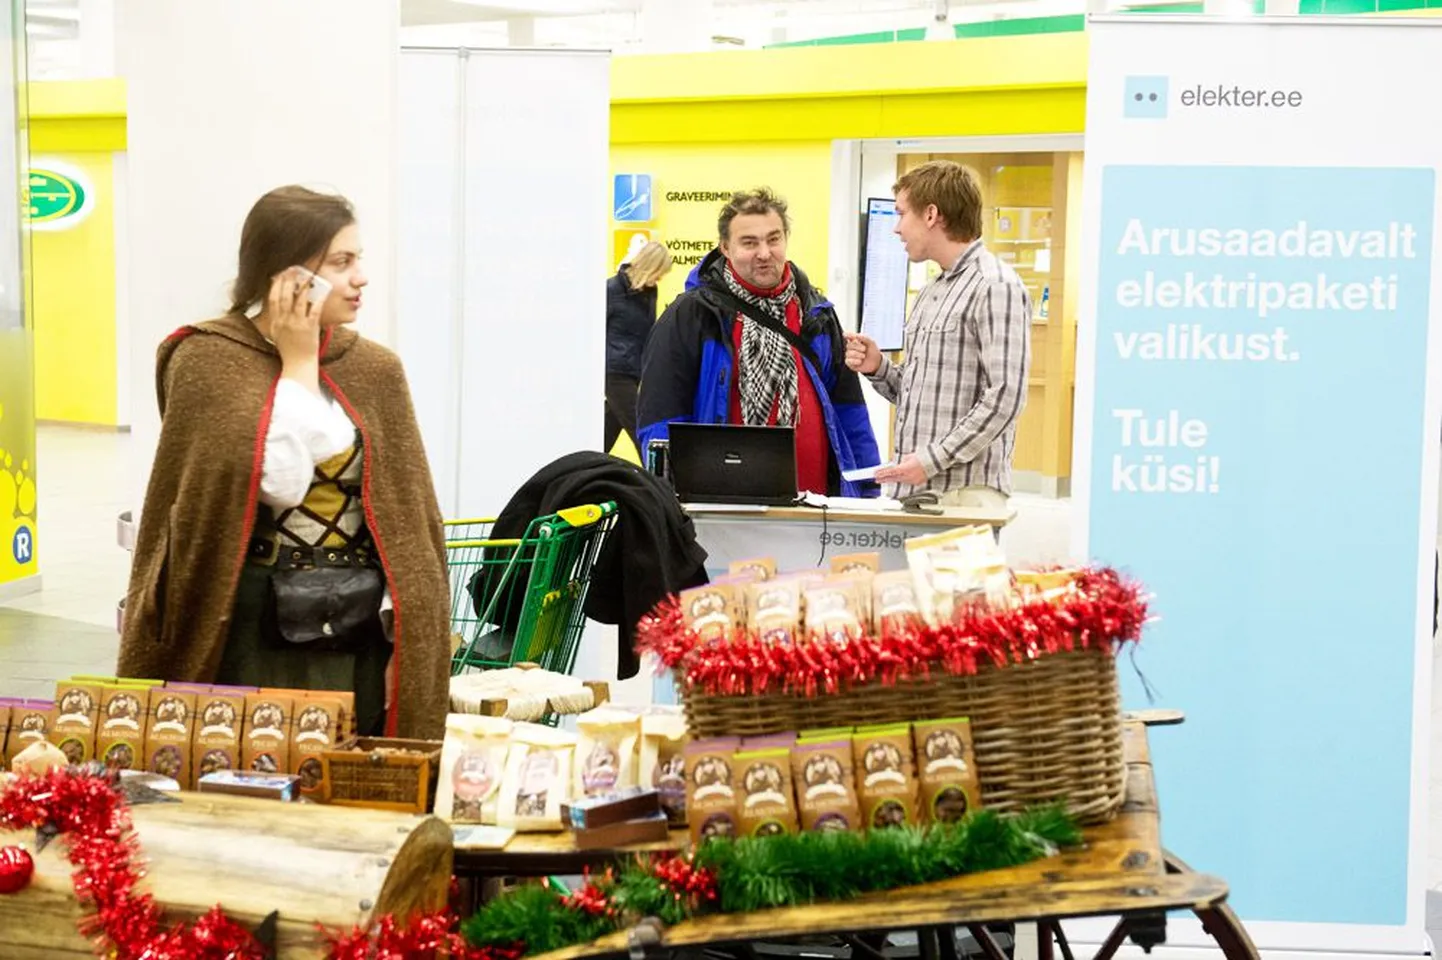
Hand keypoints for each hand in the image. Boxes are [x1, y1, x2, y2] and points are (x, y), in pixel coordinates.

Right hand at [267, 267, 321, 389]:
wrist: (298, 364)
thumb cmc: (289, 350)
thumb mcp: (277, 333)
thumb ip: (275, 319)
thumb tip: (274, 306)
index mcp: (275, 322)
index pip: (273, 299)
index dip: (276, 284)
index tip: (279, 274)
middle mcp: (284, 321)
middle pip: (284, 296)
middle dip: (288, 281)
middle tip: (292, 269)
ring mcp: (297, 325)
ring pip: (299, 301)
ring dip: (303, 286)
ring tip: (307, 275)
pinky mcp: (309, 328)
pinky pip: (314, 311)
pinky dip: (318, 300)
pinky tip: (322, 291)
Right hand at [843, 332, 880, 374]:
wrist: (876, 362)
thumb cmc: (872, 352)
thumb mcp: (871, 342)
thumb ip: (863, 337)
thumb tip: (855, 335)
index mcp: (855, 340)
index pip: (847, 336)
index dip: (846, 335)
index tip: (846, 335)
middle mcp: (851, 347)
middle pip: (849, 345)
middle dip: (858, 347)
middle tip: (864, 349)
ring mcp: (849, 355)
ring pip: (849, 353)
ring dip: (858, 354)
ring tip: (864, 356)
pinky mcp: (849, 363)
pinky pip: (848, 361)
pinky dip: (855, 361)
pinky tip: (860, 361)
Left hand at [874, 454, 927, 486]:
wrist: (935, 462)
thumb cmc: (923, 457)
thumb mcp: (909, 456)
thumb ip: (902, 461)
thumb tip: (897, 464)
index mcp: (904, 469)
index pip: (890, 472)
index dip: (882, 473)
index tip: (876, 474)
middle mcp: (907, 476)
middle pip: (893, 478)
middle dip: (884, 479)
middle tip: (877, 479)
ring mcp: (912, 480)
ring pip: (899, 480)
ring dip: (892, 479)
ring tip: (884, 479)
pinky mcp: (917, 482)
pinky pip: (906, 481)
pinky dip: (901, 479)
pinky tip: (897, 479)